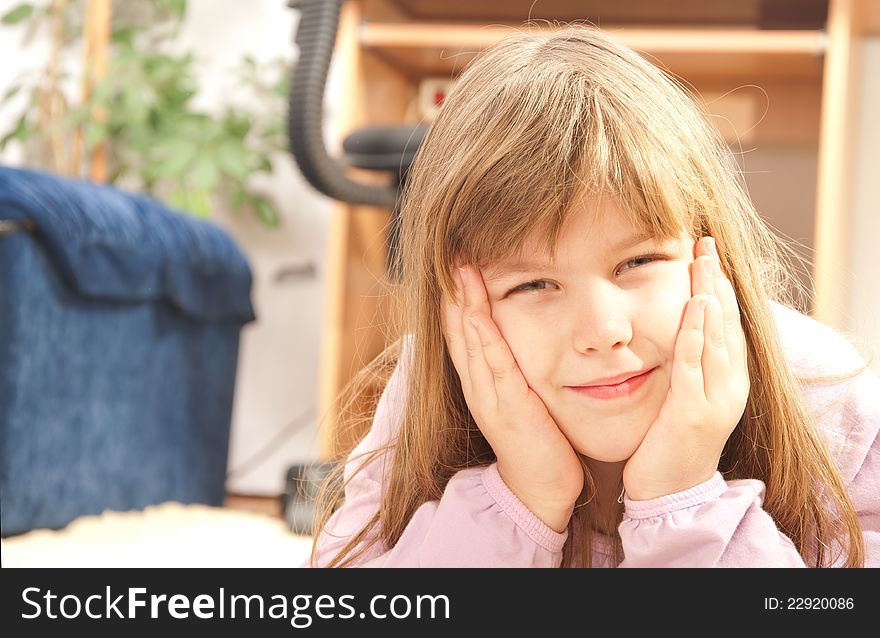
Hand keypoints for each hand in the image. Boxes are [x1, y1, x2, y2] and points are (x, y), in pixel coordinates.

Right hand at [441, 264, 583, 531]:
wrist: (540, 487)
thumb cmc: (538, 440)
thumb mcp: (520, 396)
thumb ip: (513, 368)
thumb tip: (514, 338)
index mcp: (480, 381)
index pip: (462, 331)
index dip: (456, 297)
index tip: (456, 263)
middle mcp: (476, 385)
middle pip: (457, 330)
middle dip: (453, 290)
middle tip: (451, 252)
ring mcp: (488, 396)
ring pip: (470, 341)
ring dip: (464, 303)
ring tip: (460, 267)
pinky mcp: (508, 407)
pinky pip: (493, 365)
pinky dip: (484, 335)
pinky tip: (477, 311)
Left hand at [623, 236, 749, 500]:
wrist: (670, 494)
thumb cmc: (669, 443)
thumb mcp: (683, 396)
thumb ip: (684, 364)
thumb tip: (676, 328)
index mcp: (727, 381)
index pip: (726, 324)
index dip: (719, 288)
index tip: (706, 254)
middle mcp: (729, 386)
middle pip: (725, 323)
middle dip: (716, 281)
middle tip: (705, 243)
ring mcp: (714, 400)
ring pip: (715, 338)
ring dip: (709, 297)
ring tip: (702, 262)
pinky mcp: (691, 413)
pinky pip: (693, 366)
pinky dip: (694, 334)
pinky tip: (693, 308)